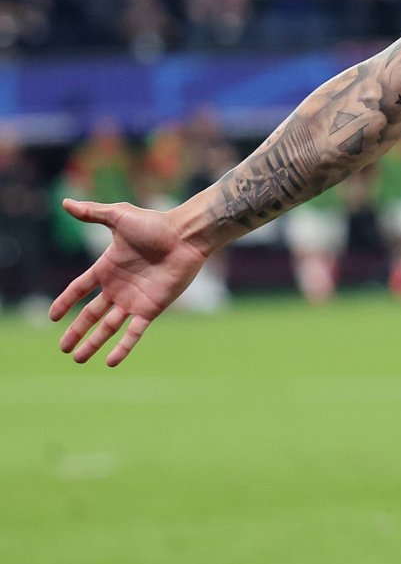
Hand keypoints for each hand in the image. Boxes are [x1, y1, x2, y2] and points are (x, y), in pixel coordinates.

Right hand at [49, 199, 210, 365]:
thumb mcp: (119, 216)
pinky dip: (123, 347)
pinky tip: (110, 362)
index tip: (52, 317)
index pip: (80, 289)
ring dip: (94, 343)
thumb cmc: (155, 224)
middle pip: (92, 314)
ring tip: (78, 359)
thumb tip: (65, 202)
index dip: (66, 302)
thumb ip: (92, 213)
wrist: (186, 235)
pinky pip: (134, 332)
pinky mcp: (152, 308)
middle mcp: (119, 287)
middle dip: (77, 331)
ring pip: (109, 327)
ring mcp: (135, 299)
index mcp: (108, 268)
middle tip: (63, 348)